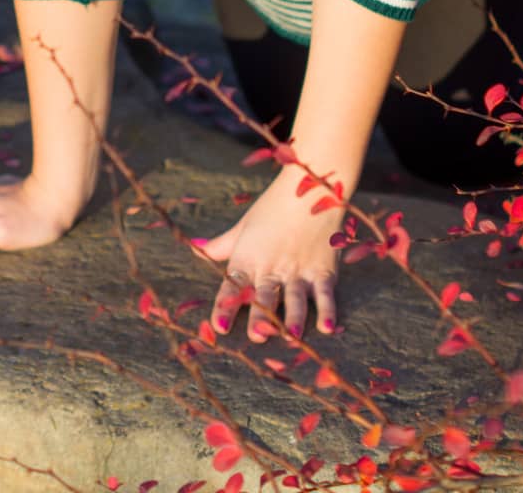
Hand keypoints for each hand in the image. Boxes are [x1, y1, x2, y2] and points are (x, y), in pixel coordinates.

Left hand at [195, 166, 344, 342]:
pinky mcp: (323, 270)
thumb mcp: (244, 226)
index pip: (234, 284)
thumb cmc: (273, 207)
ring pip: (295, 298)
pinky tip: (327, 328)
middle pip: (265, 295)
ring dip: (294, 318)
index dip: (226, 306)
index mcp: (249, 257)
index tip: (219, 326)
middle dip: (260, 316)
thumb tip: (195, 249)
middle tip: (257, 336)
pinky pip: (325, 294)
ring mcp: (299, 270)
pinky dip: (327, 311)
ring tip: (292, 336)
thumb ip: (222, 245)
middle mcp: (273, 266)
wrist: (310, 187)